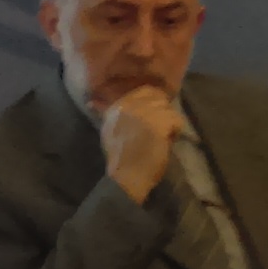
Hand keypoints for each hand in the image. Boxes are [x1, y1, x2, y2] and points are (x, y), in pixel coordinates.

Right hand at [95, 87, 182, 201]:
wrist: (127, 178)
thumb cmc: (120, 157)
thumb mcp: (108, 130)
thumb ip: (103, 112)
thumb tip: (91, 101)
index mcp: (117, 106)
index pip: (145, 90)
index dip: (154, 102)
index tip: (153, 117)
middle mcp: (130, 106)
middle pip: (159, 99)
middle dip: (162, 113)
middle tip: (158, 130)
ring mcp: (145, 114)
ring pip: (169, 110)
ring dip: (169, 124)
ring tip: (161, 137)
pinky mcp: (159, 125)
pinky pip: (177, 121)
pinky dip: (175, 132)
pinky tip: (166, 142)